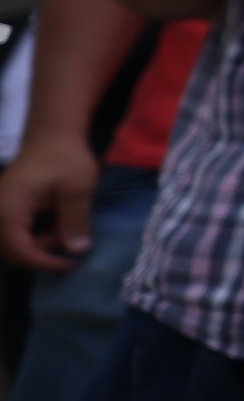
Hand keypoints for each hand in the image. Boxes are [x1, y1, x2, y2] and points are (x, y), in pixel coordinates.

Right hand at [0, 136, 98, 274]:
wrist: (53, 136)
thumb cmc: (66, 158)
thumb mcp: (78, 188)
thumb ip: (75, 220)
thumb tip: (77, 250)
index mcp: (9, 210)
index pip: (20, 251)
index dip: (45, 264)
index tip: (71, 265)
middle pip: (12, 252)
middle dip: (42, 253)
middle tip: (68, 237)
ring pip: (13, 243)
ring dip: (39, 243)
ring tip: (62, 222)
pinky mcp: (4, 208)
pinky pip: (14, 232)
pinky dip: (34, 233)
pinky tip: (53, 218)